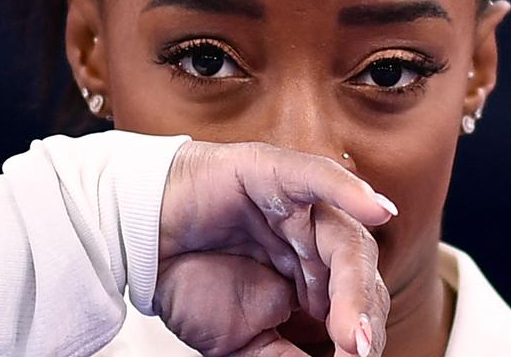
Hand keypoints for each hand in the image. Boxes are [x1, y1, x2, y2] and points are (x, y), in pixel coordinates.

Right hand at [154, 141, 394, 356]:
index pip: (354, 305)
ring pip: (344, 236)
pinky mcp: (272, 172)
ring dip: (354, 283)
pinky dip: (349, 189)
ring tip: (351, 327)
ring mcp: (295, 205)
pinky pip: (317, 177)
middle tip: (355, 350)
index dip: (357, 336)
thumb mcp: (241, 341)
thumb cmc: (184, 280)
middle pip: (357, 273)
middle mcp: (309, 239)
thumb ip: (283, 356)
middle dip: (360, 315)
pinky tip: (376, 209)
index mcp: (309, 276)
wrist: (134, 246)